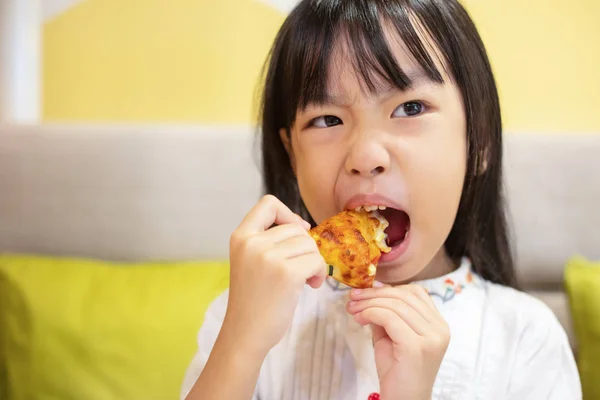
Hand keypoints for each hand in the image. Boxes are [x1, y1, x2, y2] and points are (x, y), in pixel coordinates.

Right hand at [222, 195, 326, 358]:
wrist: (245, 333)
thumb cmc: (253, 299)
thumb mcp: (250, 260)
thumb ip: (269, 240)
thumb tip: (304, 226)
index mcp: (240, 236)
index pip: (268, 203)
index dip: (288, 213)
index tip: (296, 232)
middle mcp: (252, 242)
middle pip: (296, 228)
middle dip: (305, 248)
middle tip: (301, 269)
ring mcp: (269, 257)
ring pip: (309, 244)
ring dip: (314, 262)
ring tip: (305, 280)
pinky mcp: (287, 273)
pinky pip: (317, 261)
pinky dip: (320, 273)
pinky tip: (311, 285)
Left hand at [347, 284, 449, 399]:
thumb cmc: (397, 371)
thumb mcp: (391, 335)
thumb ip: (386, 314)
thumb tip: (371, 291)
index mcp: (438, 325)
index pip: (416, 293)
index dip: (389, 288)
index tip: (366, 292)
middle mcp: (440, 329)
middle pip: (405, 296)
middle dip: (374, 293)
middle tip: (353, 298)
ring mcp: (431, 338)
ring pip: (395, 305)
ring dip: (369, 303)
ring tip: (353, 309)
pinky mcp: (416, 346)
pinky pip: (389, 317)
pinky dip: (370, 313)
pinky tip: (359, 319)